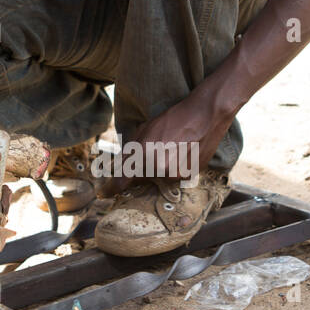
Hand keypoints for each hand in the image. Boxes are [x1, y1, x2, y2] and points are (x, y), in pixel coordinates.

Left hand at [97, 89, 234, 196]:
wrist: (205, 115)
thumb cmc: (173, 118)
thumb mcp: (144, 130)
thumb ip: (129, 151)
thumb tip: (119, 169)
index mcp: (144, 155)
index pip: (122, 180)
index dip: (111, 188)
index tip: (104, 194)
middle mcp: (159, 168)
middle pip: (144, 178)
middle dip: (144, 169)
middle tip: (158, 150)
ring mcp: (177, 174)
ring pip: (162, 178)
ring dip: (162, 168)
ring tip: (173, 148)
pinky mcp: (191, 176)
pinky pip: (177, 177)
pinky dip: (177, 168)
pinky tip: (184, 152)